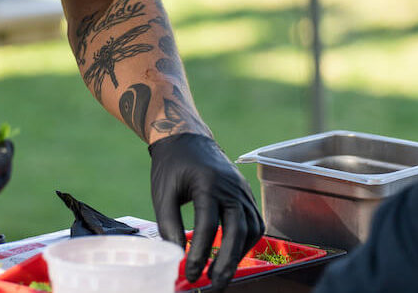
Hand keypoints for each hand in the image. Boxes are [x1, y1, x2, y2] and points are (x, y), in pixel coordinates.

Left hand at [149, 132, 263, 290]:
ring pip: (251, 229)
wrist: (186, 138)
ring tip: (222, 273)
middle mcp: (231, 187)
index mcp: (208, 183)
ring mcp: (242, 189)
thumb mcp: (163, 192)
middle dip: (227, 263)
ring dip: (239, 254)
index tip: (190, 274)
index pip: (208, 226)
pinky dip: (247, 241)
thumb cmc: (172, 165)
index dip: (199, 255)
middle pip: (237, 231)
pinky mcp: (245, 193)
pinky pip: (255, 221)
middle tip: (214, 285)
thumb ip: (169, 224)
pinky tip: (233, 252)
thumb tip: (177, 257)